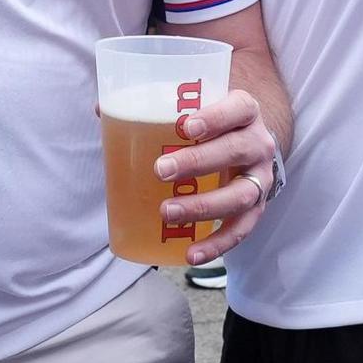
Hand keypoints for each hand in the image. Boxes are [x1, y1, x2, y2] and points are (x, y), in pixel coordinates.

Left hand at [157, 91, 284, 264]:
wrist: (247, 143)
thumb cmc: (213, 123)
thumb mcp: (195, 107)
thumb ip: (155, 107)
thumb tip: (102, 110)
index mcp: (244, 111)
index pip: (239, 108)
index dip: (216, 117)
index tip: (186, 126)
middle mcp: (259, 144)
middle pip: (236, 151)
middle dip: (199, 162)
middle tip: (161, 169)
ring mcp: (260, 178)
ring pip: (241, 194)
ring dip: (204, 207)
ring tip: (167, 212)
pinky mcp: (256, 208)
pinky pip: (241, 230)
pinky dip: (217, 245)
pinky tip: (191, 254)